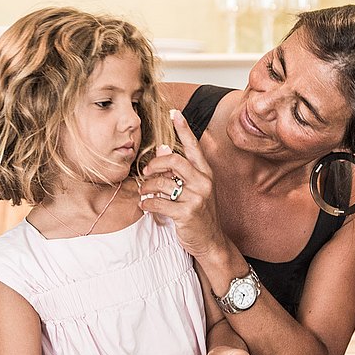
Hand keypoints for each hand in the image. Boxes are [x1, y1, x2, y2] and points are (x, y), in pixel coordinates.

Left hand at [138, 110, 226, 258]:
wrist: (211, 241)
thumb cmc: (200, 214)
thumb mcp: (194, 189)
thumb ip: (180, 170)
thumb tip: (161, 146)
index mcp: (205, 173)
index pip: (193, 146)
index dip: (183, 128)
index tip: (174, 113)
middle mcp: (203, 182)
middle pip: (174, 160)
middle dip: (155, 164)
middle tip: (146, 172)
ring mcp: (196, 198)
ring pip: (163, 183)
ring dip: (147, 188)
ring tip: (143, 192)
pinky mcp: (187, 214)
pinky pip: (159, 203)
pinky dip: (147, 203)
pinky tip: (145, 205)